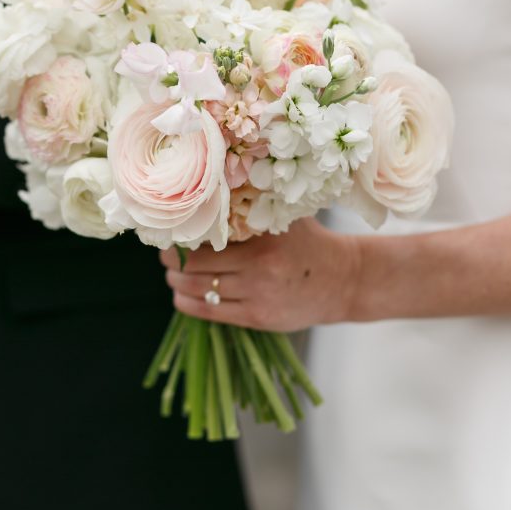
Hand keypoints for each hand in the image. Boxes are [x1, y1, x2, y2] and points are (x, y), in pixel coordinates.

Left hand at [160, 217, 362, 331]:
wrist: (343, 279)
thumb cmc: (308, 242)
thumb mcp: (285, 218)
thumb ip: (252, 205)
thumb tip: (207, 191)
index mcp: (262, 237)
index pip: (204, 238)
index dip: (180, 238)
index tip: (172, 233)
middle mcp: (258, 267)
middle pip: (194, 266)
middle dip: (172, 261)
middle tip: (166, 254)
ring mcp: (257, 295)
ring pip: (197, 290)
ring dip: (176, 282)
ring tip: (173, 273)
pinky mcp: (257, 318)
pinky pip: (209, 312)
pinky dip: (188, 303)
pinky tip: (182, 294)